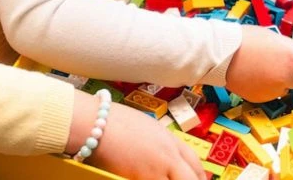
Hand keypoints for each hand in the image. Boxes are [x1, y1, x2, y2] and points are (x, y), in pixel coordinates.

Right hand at [69, 91, 205, 179]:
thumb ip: (155, 141)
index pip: (194, 162)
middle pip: (192, 178)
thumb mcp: (142, 125)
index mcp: (168, 138)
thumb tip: (156, 154)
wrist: (94, 122)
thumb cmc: (110, 119)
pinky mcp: (143, 178)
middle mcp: (168, 154)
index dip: (198, 176)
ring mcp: (157, 169)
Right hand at [224, 25, 292, 102]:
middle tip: (272, 62)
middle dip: (290, 74)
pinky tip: (252, 76)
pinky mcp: (261, 98)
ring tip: (259, 68)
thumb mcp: (273, 37)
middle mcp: (286, 77)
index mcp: (292, 59)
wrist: (220, 53)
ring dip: (277, 81)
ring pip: (283, 88)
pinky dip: (264, 87)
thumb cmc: (245, 40)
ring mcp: (274, 90)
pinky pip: (269, 94)